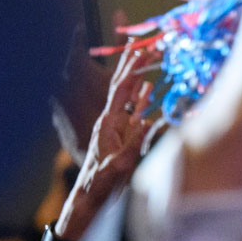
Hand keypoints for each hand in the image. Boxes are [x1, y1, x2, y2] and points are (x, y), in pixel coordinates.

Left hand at [54, 44, 153, 240]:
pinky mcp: (123, 136)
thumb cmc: (103, 184)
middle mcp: (111, 121)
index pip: (120, 89)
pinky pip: (133, 112)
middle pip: (121, 85)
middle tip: (142, 41)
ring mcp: (116, 128)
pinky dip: (141, 97)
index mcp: (107, 123)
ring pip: (128, 96)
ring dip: (137, 76)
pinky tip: (148, 88)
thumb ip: (134, 143)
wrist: (92, 198)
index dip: (130, 68)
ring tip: (145, 57)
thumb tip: (149, 119)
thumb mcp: (120, 165)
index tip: (140, 48)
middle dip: (131, 63)